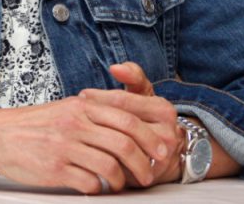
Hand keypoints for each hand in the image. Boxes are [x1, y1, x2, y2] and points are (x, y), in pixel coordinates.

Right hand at [0, 97, 158, 193]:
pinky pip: (90, 182)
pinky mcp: (56, 169)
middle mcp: (77, 122)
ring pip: (111, 165)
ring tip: (125, 183)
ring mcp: (66, 146)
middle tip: (152, 172)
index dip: (150, 132)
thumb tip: (131, 124)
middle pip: (125, 141)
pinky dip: (101, 188)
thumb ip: (97, 111)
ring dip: (125, 178)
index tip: (162, 147)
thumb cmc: (36, 124)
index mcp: (83, 105)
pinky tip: (99, 188)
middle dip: (145, 160)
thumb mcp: (68, 108)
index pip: (127, 114)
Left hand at [77, 62, 183, 185]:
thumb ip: (133, 75)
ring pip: (120, 146)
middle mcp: (166, 133)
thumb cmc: (148, 118)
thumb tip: (116, 67)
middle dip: (95, 117)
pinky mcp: (147, 176)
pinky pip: (120, 165)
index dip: (99, 97)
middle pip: (121, 123)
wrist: (167, 153)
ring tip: (81, 130)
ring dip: (97, 138)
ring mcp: (158, 158)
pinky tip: (90, 149)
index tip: (82, 96)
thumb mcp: (144, 94)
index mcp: (163, 109)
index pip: (123, 100)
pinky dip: (103, 156)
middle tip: (76, 113)